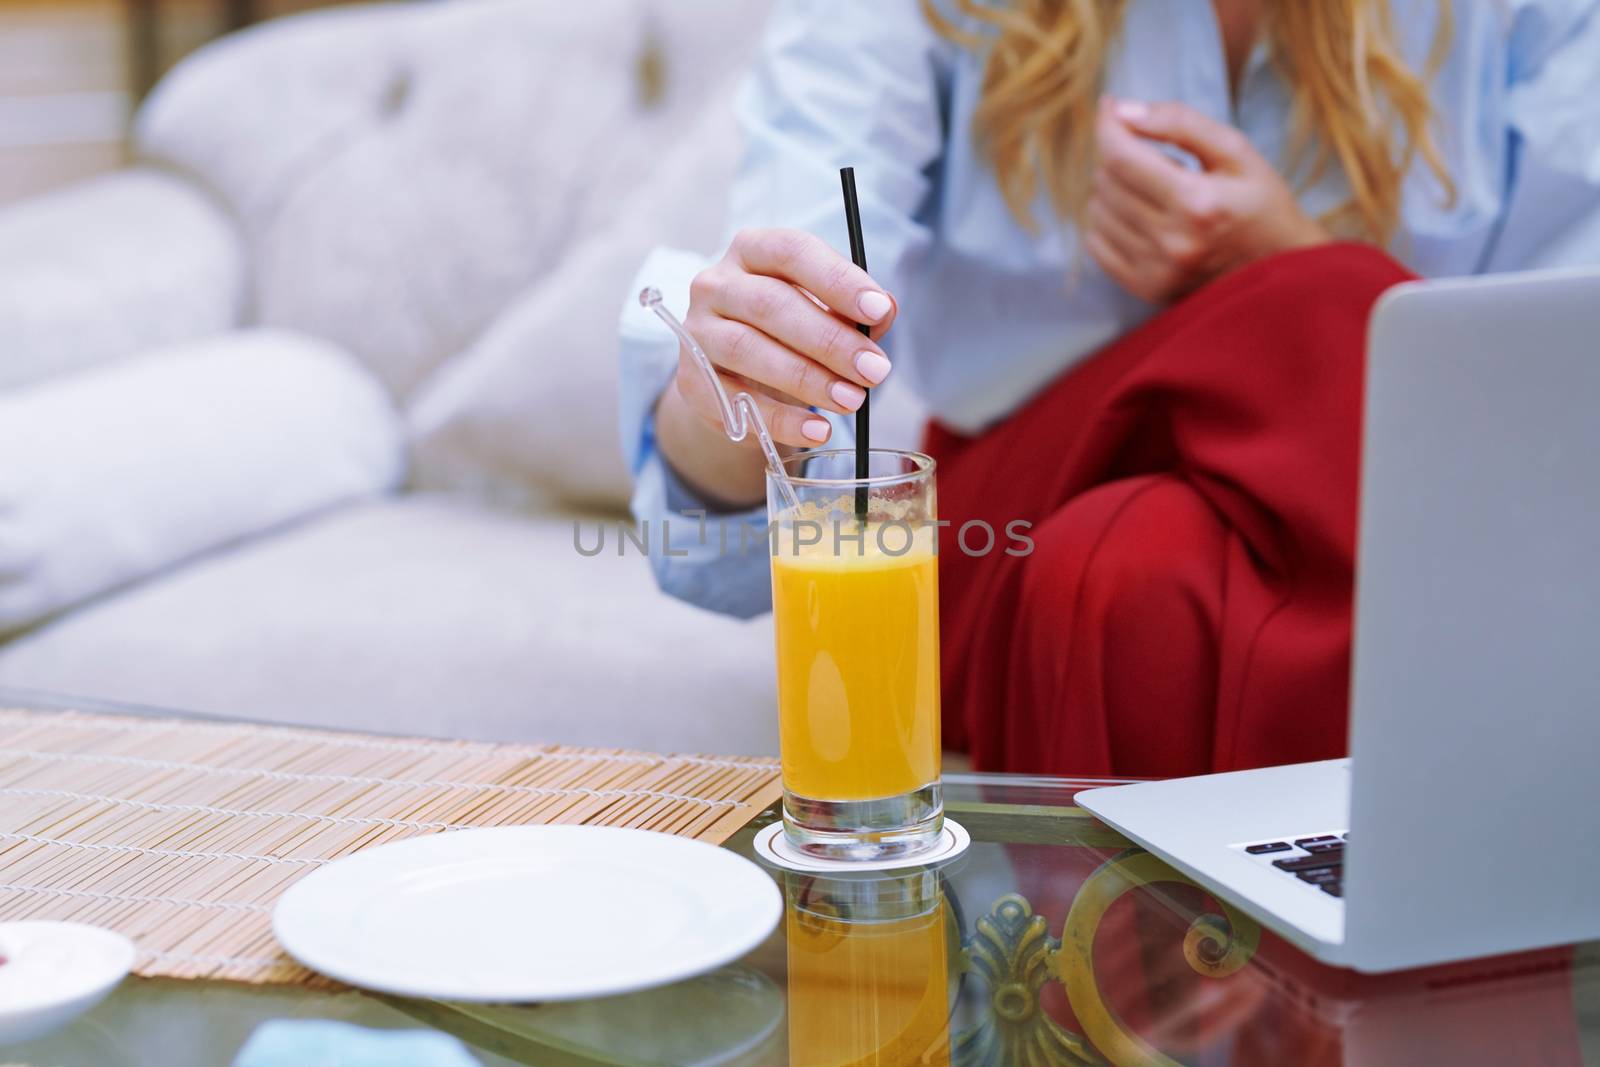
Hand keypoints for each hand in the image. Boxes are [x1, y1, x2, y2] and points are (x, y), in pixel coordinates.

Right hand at [675, 228, 896, 447]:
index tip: (877, 310)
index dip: (837, 279)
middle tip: (875, 370)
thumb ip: (853, 309)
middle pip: (771, 305)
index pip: (792, 251)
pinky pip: (735, 401)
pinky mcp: (692, 381)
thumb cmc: (787, 331)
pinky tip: (819, 430)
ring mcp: (698, 332)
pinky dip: (782, 420)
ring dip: (806, 378)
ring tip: (852, 400)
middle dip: (830, 340)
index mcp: (752, 250)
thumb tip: (885, 310)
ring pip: (747, 348)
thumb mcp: (823, 311)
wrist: (736, 375)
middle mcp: (716, 283)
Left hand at [1086, 97, 1329, 302]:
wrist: (1280, 268)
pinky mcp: (1145, 289)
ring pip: (1097, 211)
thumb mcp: (1236, 151)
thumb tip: (1122, 110)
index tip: (1109, 107)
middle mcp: (1172, 241)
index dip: (1107, 126)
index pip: (1121, 157)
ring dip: (1114, 189)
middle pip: (1106, 181)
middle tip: (1153, 155)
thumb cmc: (1260, 203)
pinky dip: (1108, 222)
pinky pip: (1096, 244)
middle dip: (1120, 156)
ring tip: (1154, 189)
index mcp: (1196, 202)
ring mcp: (1156, 271)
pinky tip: (1139, 215)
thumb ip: (1180, 122)